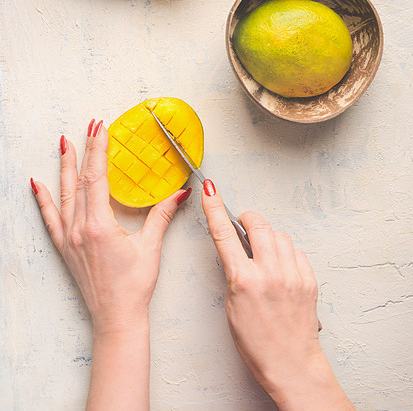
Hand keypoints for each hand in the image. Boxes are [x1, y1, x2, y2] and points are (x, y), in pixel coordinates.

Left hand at [31, 119, 189, 333]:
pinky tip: (36, 184)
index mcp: (100, 225)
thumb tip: (181, 192)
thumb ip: (163, 214)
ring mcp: (70, 238)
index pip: (97, 177)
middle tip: (88, 127)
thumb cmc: (134, 286)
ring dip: (64, 167)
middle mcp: (80, 228)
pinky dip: (42, 200)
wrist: (116, 317)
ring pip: (64, 194)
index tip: (100, 129)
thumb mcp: (151, 247)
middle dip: (84, 150)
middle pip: (80, 180)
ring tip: (64, 144)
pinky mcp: (65, 248)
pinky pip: (50, 218)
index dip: (99, 150)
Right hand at [202, 179, 353, 410]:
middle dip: (249, 219)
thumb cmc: (257, 343)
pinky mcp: (308, 279)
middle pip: (258, 225)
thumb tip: (236, 247)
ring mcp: (292, 275)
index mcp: (244, 281)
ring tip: (264, 252)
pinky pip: (296, 250)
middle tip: (245, 224)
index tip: (209, 190)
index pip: (224, 234)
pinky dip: (286, 251)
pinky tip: (281, 265)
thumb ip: (234, 272)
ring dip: (269, 236)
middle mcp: (270, 273)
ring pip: (280, 234)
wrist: (291, 364)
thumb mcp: (232, 305)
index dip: (214, 208)